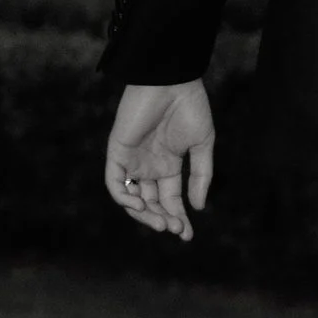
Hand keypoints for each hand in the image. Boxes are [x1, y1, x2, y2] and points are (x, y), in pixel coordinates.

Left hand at [105, 80, 215, 242]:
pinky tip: (141, 205)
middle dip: (163, 219)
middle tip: (175, 229)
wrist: (172, 81)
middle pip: (151, 204)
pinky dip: (124, 198)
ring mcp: (132, 161)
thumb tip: (197, 208)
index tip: (187, 235)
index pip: (170, 200)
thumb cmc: (190, 108)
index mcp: (169, 165)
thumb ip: (200, 177)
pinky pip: (115, 183)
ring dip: (145, 215)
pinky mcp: (117, 152)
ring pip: (132, 199)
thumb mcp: (202, 145)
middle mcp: (149, 166)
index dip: (178, 218)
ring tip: (162, 223)